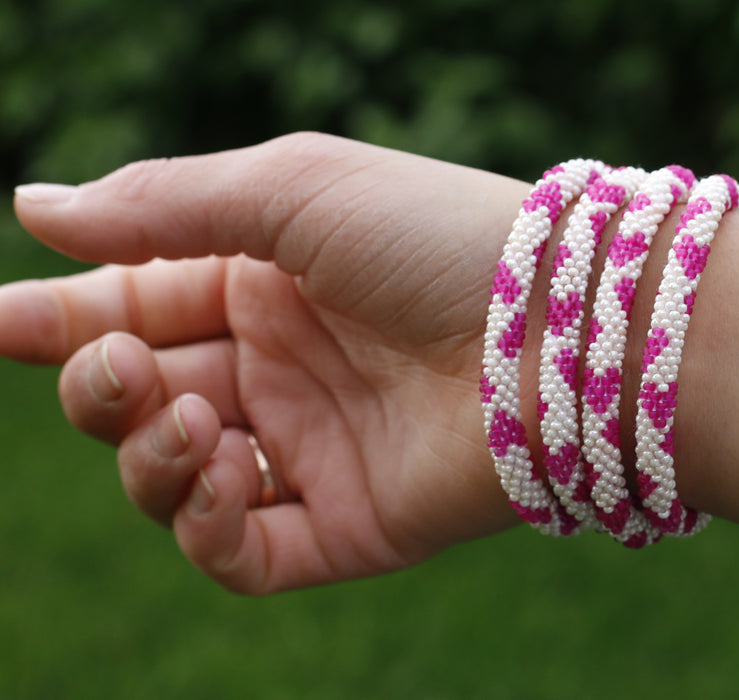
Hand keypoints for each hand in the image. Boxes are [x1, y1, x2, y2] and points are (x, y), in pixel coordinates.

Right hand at [1, 133, 530, 593]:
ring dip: (150, 457)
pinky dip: (209, 525)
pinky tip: (229, 473)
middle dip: (100, 387)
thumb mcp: (291, 191)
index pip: (135, 304)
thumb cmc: (433, 242)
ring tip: (189, 419)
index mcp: (267, 283)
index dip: (57, 318)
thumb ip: (160, 205)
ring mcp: (314, 449)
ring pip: (177, 481)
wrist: (556, 332)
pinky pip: (241, 553)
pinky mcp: (349, 523)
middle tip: (115, 367)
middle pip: (143, 397)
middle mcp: (285, 367)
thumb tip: (36, 206)